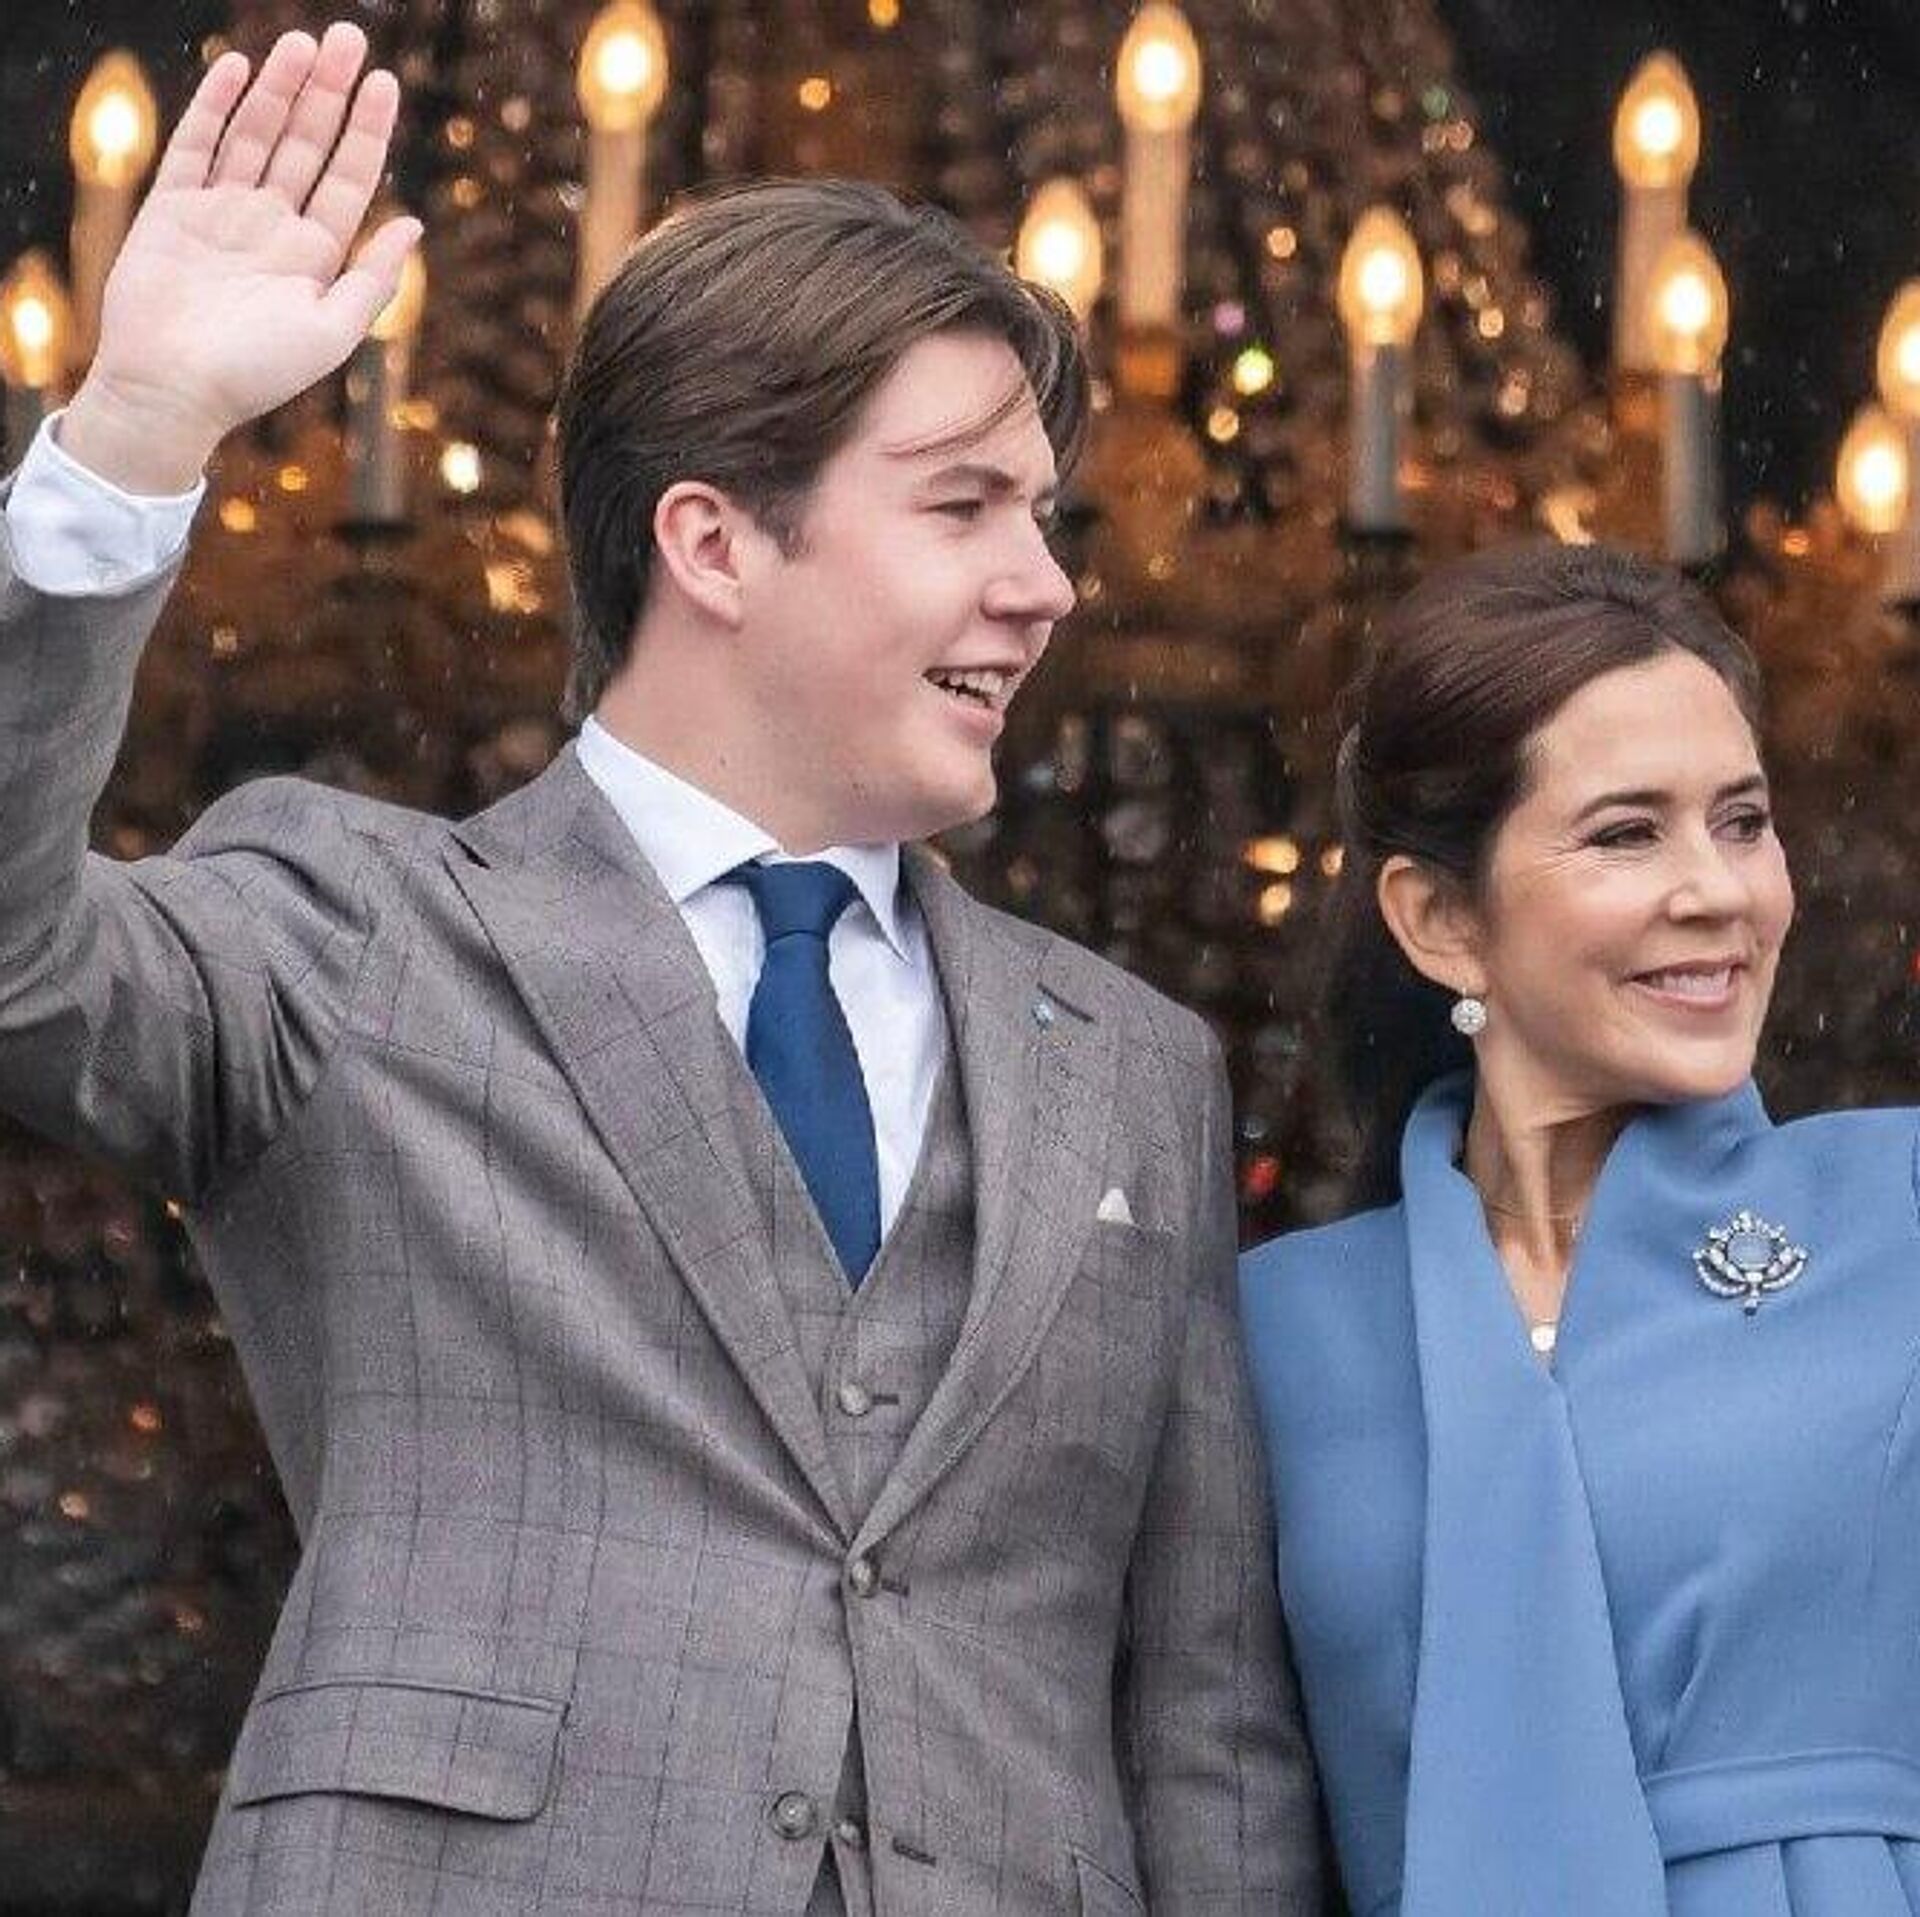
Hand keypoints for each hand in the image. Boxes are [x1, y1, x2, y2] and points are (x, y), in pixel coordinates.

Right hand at [61, 23, 421, 494]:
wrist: (173, 390)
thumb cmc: (257, 373)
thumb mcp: (332, 331)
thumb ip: (372, 279)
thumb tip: (413, 225)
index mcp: (313, 256)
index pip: (348, 179)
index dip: (366, 131)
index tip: (384, 82)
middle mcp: (270, 226)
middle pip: (306, 145)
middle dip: (328, 92)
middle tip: (349, 36)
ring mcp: (221, 213)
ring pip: (257, 135)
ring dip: (281, 89)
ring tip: (306, 42)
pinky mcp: (172, 208)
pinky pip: (198, 145)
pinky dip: (218, 107)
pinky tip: (241, 69)